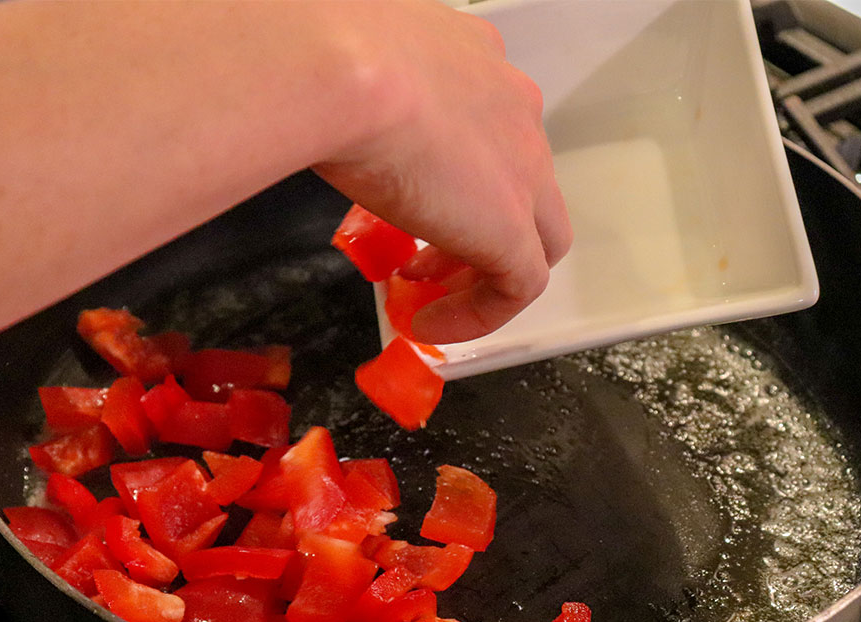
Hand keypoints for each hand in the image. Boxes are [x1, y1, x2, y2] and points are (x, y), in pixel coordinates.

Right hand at [311, 0, 571, 343]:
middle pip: (520, 184)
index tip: (408, 201)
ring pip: (533, 235)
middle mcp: (512, 108)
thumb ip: (360, 97)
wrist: (343, 70)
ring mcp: (523, 168)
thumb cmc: (328, 58)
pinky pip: (517, 287)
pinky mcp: (511, 226)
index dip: (453, 175)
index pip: (486, 126)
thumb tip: (327, 119)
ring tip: (426, 298)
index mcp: (476, 61)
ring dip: (479, 272)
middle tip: (423, 260)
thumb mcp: (349, 69)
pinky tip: (430, 324)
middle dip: (474, 228)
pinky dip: (478, 314)